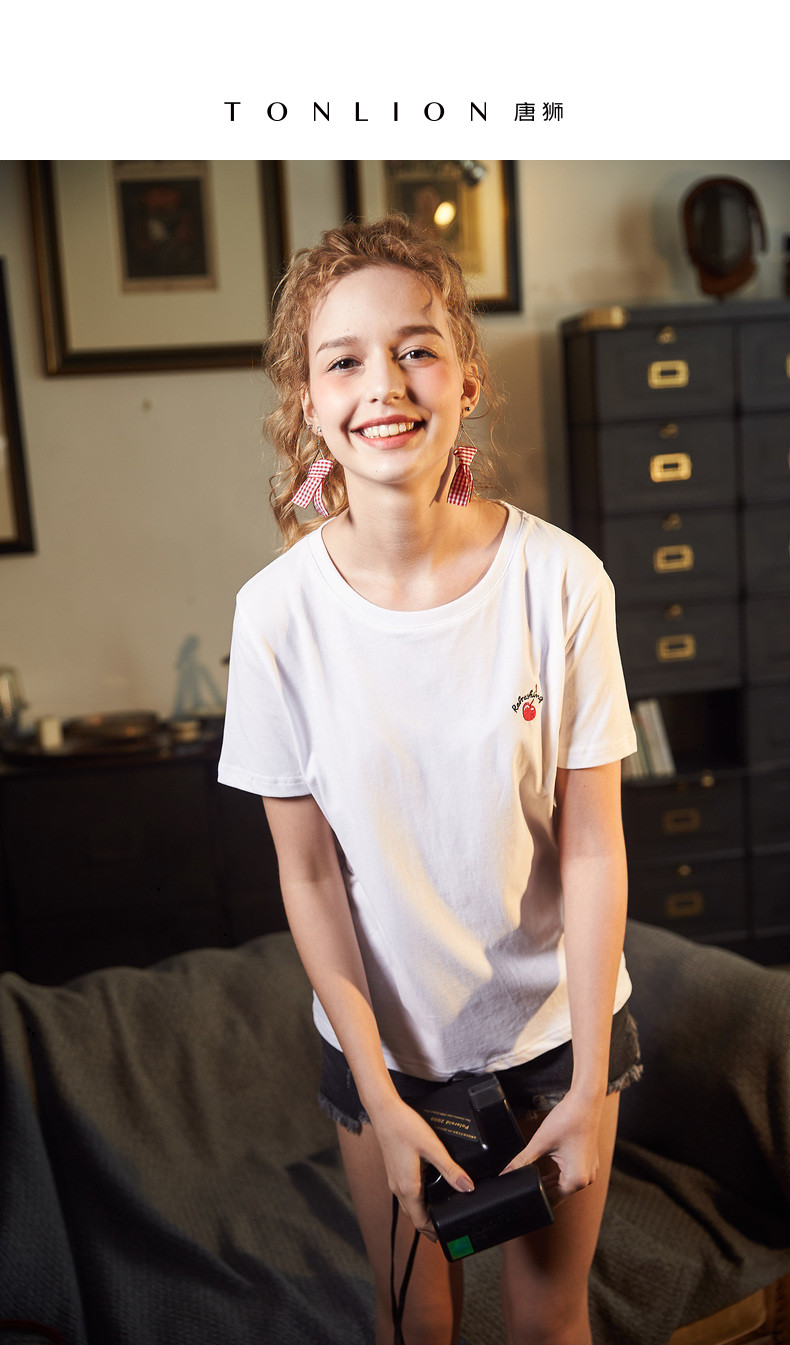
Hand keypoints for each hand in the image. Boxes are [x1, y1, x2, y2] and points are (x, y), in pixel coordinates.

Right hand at [369, 1098, 474, 1238]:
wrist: (384, 1112)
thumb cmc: (405, 1128)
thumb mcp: (433, 1148)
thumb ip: (450, 1170)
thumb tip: (468, 1188)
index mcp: (408, 1187)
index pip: (420, 1222)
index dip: (433, 1233)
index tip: (447, 1236)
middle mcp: (398, 1187)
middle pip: (414, 1216)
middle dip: (429, 1225)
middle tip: (447, 1227)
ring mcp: (394, 1180)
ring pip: (409, 1205)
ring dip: (422, 1212)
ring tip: (439, 1210)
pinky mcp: (394, 1171)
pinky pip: (405, 1193)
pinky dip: (417, 1199)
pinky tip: (428, 1188)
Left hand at [501, 1091, 603, 1204]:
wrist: (586, 1100)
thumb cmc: (567, 1119)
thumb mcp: (540, 1143)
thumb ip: (521, 1162)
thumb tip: (505, 1174)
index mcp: (577, 1180)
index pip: (552, 1198)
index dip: (535, 1195)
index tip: (523, 1194)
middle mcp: (587, 1179)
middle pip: (558, 1192)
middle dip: (542, 1188)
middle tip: (525, 1182)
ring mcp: (590, 1169)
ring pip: (564, 1182)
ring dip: (550, 1180)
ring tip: (533, 1174)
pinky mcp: (588, 1160)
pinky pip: (571, 1173)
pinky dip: (559, 1172)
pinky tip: (546, 1168)